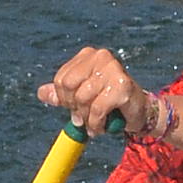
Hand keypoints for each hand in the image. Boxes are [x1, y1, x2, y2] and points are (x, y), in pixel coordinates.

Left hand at [39, 46, 166, 139]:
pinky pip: (97, 109)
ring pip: (83, 99)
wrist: (140, 112)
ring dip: (87, 119)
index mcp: (88, 55)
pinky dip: (96, 124)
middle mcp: (100, 57)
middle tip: (86, 117)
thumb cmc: (110, 103)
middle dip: (75, 108)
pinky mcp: (121, 85)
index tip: (76, 108)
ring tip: (96, 123)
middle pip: (68, 86)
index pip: (61, 79)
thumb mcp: (82, 97)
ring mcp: (112, 68)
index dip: (64, 100)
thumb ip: (62, 94)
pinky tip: (102, 127)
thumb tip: (41, 93)